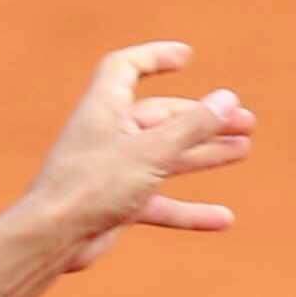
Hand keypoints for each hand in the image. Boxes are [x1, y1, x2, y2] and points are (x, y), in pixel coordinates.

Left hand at [24, 40, 255, 269]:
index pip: (126, 68)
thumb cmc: (92, 186)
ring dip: (203, 154)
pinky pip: (159, 203)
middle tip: (244, 122)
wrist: (51, 240)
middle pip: (161, 117)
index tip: (186, 57)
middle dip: (202, 118)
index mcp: (105, 107)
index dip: (154, 57)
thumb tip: (229, 99)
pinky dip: (189, 210)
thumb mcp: (152, 151)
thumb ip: (192, 126)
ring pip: (166, 158)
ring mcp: (112, 171)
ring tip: (242, 150)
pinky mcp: (116, 205)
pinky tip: (223, 219)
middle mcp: (108, 135)